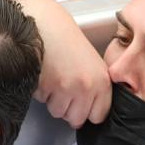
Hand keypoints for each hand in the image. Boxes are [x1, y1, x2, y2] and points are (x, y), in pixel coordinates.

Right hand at [8, 0, 110, 126]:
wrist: (44, 24)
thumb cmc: (65, 42)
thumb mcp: (90, 64)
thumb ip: (94, 89)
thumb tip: (85, 116)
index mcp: (103, 81)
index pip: (99, 116)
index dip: (87, 111)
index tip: (80, 102)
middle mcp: (88, 87)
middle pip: (77, 119)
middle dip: (68, 108)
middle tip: (63, 88)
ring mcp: (67, 89)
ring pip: (58, 113)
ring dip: (53, 101)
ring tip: (53, 79)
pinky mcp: (48, 88)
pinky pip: (44, 102)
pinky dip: (41, 93)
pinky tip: (44, 75)